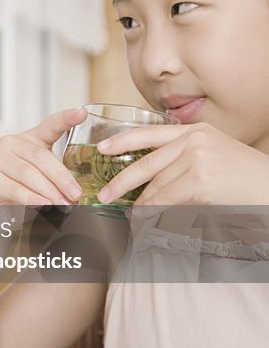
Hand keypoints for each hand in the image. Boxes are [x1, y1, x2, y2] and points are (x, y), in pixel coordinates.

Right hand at [0, 108, 87, 205]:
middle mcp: (12, 143)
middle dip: (61, 177)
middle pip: (41, 156)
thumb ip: (57, 179)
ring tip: (63, 204)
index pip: (50, 125)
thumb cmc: (22, 189)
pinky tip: (43, 205)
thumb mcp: (43, 178)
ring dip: (49, 191)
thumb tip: (75, 193)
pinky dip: (32, 199)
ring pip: (28, 173)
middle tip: (75, 194)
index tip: (81, 113)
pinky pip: (15, 189)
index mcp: (31, 139)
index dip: (66, 118)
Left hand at [94, 121, 268, 205]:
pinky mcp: (199, 179)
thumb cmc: (245, 178)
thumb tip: (153, 181)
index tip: (102, 148)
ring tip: (132, 213)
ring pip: (157, 185)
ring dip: (142, 203)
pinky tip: (145, 216)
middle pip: (147, 162)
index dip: (123, 140)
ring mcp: (196, 158)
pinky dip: (154, 209)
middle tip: (104, 194)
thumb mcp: (215, 155)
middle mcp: (193, 139)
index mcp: (195, 130)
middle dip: (122, 180)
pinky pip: (167, 198)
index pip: (150, 133)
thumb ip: (185, 159)